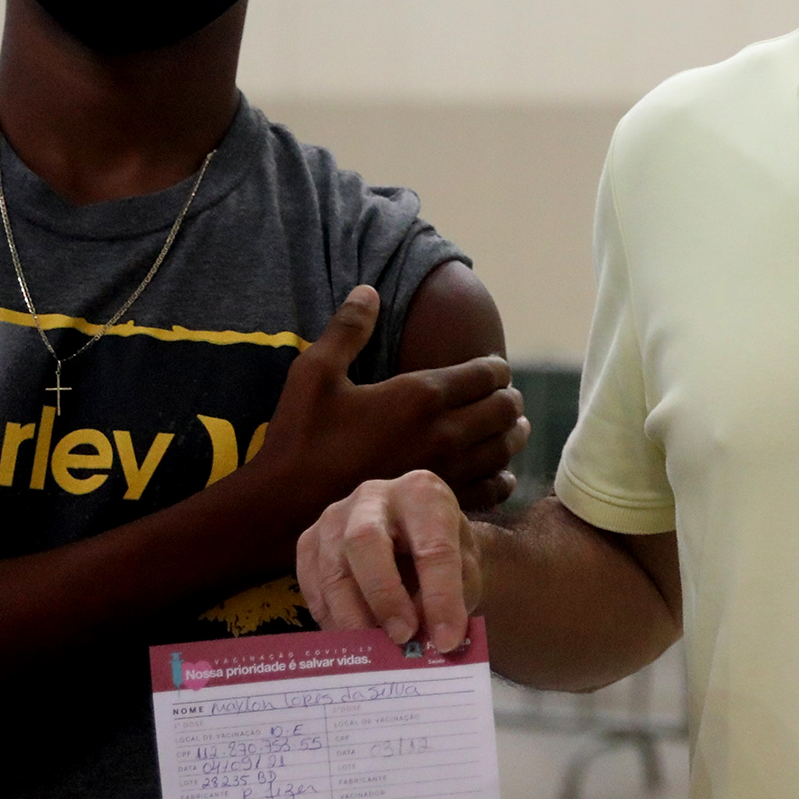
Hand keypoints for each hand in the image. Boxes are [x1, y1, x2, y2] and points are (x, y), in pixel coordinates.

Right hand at [252, 286, 528, 521]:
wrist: (286, 508)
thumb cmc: (299, 438)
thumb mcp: (314, 373)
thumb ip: (347, 330)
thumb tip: (368, 290)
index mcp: (419, 395)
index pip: (485, 373)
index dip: (497, 368)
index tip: (495, 368)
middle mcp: (443, 433)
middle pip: (503, 410)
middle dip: (509, 398)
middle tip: (507, 396)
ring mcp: (446, 472)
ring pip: (504, 450)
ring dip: (512, 435)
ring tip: (511, 428)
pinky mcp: (439, 505)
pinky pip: (492, 491)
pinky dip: (502, 478)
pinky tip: (499, 473)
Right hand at [300, 469, 480, 652]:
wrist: (417, 539)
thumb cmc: (444, 557)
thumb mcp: (464, 572)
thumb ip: (451, 600)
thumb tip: (427, 641)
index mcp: (424, 494)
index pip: (433, 546)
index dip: (440, 597)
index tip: (447, 639)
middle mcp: (373, 496)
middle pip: (364, 541)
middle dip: (383, 597)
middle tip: (402, 638)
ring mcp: (334, 517)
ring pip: (332, 568)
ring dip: (352, 617)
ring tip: (375, 651)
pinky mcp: (310, 541)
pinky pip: (312, 584)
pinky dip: (331, 619)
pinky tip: (352, 640)